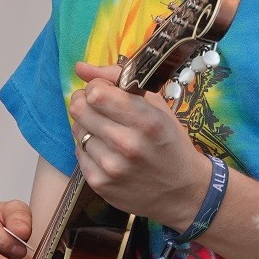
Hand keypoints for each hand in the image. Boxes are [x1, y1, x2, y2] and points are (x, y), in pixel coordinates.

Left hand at [70, 61, 209, 230]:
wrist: (181, 191)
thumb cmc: (170, 142)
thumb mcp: (156, 106)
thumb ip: (119, 79)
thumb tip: (80, 67)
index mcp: (147, 121)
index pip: (97, 94)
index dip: (97, 87)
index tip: (106, 91)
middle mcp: (128, 145)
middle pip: (80, 110)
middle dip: (85, 101)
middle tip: (98, 106)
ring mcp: (111, 168)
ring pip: (77, 131)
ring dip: (87, 125)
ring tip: (106, 129)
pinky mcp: (100, 184)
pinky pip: (78, 153)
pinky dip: (88, 146)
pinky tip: (105, 148)